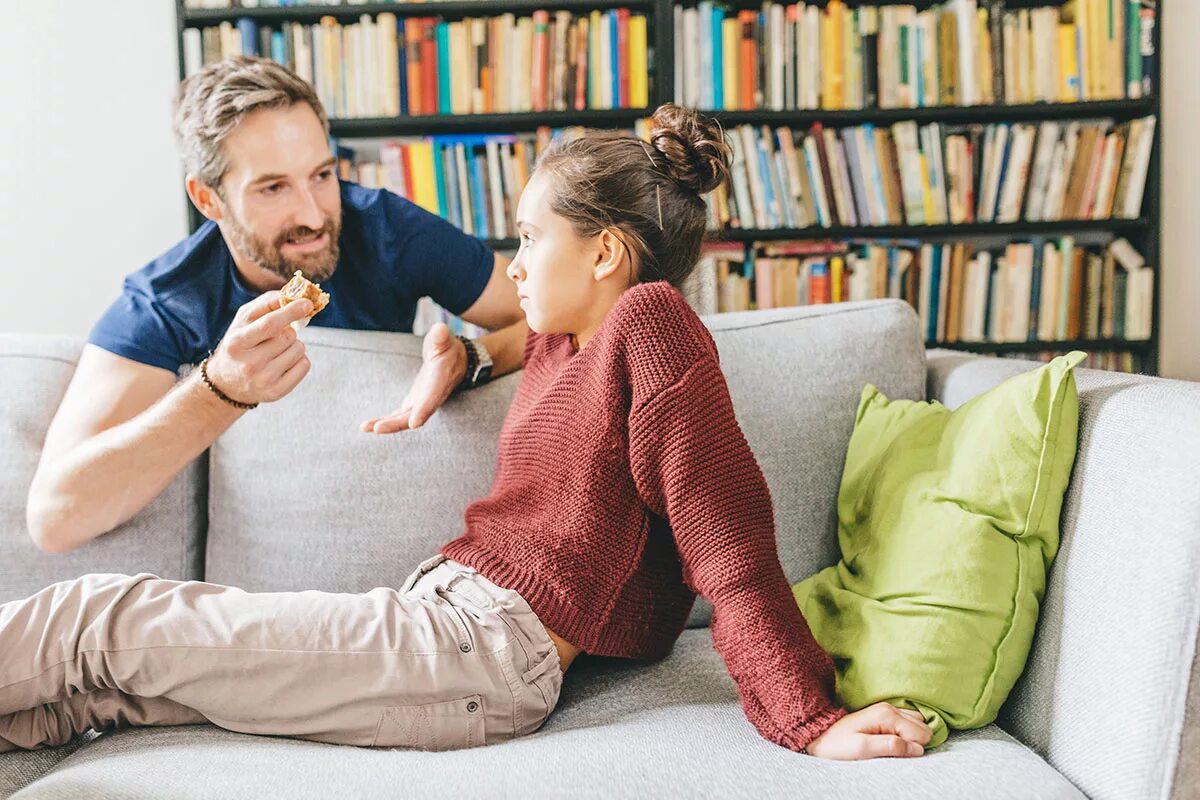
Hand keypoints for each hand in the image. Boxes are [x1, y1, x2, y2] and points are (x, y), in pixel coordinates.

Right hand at [204, 292, 312, 405]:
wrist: (227, 383)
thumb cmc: (240, 343)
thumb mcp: (243, 321)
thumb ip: (266, 304)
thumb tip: (292, 295)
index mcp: (237, 342)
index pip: (269, 325)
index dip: (289, 312)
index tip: (306, 303)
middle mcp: (249, 364)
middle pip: (288, 336)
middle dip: (289, 330)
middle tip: (278, 335)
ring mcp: (263, 381)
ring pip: (299, 349)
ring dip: (294, 345)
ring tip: (277, 351)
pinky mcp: (276, 392)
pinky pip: (304, 365)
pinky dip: (300, 360)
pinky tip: (284, 362)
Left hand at [361, 323, 466, 433]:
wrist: (454, 363)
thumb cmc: (448, 350)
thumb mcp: (445, 341)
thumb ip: (440, 337)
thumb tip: (440, 329)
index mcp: (440, 382)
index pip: (432, 398)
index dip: (424, 410)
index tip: (415, 423)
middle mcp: (431, 398)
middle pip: (413, 415)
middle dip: (395, 424)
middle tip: (377, 428)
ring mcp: (421, 403)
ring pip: (403, 419)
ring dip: (385, 425)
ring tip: (365, 427)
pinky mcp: (413, 405)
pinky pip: (398, 417)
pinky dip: (384, 422)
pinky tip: (369, 426)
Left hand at [803, 702, 931, 759]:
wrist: (820, 735)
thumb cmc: (838, 745)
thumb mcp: (862, 749)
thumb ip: (890, 746)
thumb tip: (916, 748)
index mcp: (887, 715)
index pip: (922, 734)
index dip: (913, 748)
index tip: (894, 752)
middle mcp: (891, 708)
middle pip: (923, 727)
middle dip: (914, 741)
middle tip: (892, 749)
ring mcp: (888, 710)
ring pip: (918, 723)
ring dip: (911, 736)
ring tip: (891, 745)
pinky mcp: (885, 715)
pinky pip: (909, 722)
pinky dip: (907, 732)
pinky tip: (892, 739)